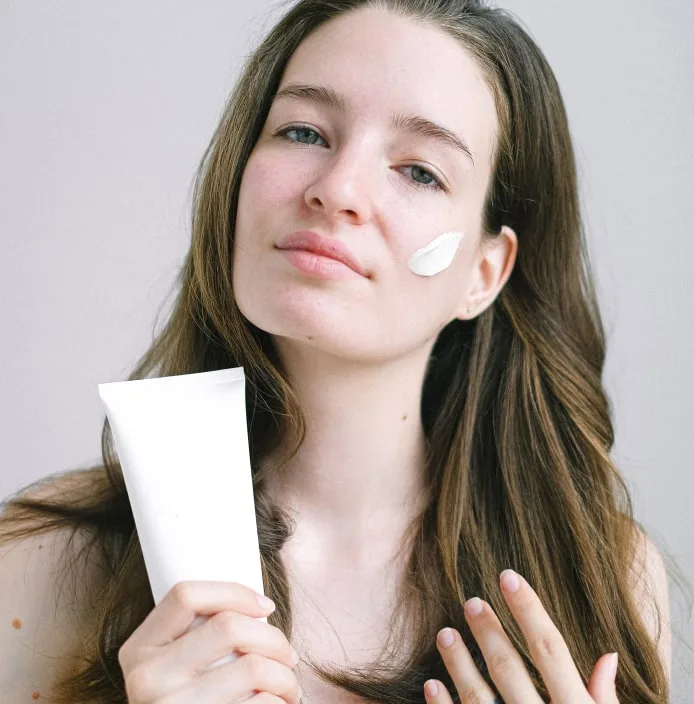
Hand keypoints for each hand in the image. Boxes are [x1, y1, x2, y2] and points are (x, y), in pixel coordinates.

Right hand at [118, 580, 300, 702]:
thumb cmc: (186, 703)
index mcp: (139, 649)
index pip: (185, 595)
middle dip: (273, 637)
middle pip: (228, 626)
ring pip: (253, 667)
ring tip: (289, 685)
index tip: (265, 605)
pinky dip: (279, 703)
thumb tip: (261, 609)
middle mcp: (147, 679)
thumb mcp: (170, 667)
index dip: (233, 592)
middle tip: (289, 654)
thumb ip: (195, 637)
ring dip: (285, 675)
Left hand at [424, 570, 618, 702]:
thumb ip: (603, 699)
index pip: (551, 648)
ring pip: (480, 697)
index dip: (529, 608)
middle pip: (512, 668)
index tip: (508, 576)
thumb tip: (609, 655)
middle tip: (470, 600)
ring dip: (459, 664)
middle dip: (489, 631)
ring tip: (444, 633)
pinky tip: (433, 685)